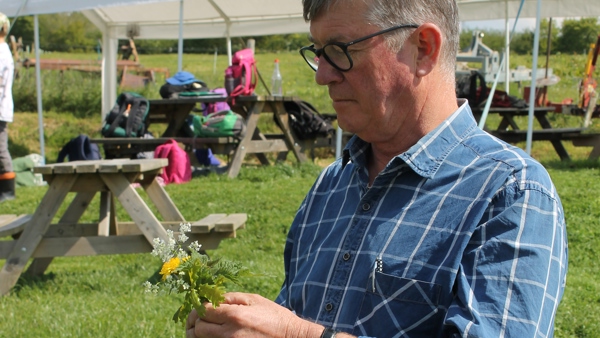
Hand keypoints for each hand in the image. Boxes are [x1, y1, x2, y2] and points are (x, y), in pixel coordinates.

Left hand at [185, 292, 322, 337]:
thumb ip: (231, 297)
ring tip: (201, 329)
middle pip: (198, 329)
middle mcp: (229, 333)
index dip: (198, 308)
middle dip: (194, 323)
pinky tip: (211, 335)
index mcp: (235, 315)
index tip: (201, 307)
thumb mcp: (255, 300)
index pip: (203, 311)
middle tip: (197, 320)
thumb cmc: (274, 317)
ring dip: (198, 334)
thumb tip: (212, 297)